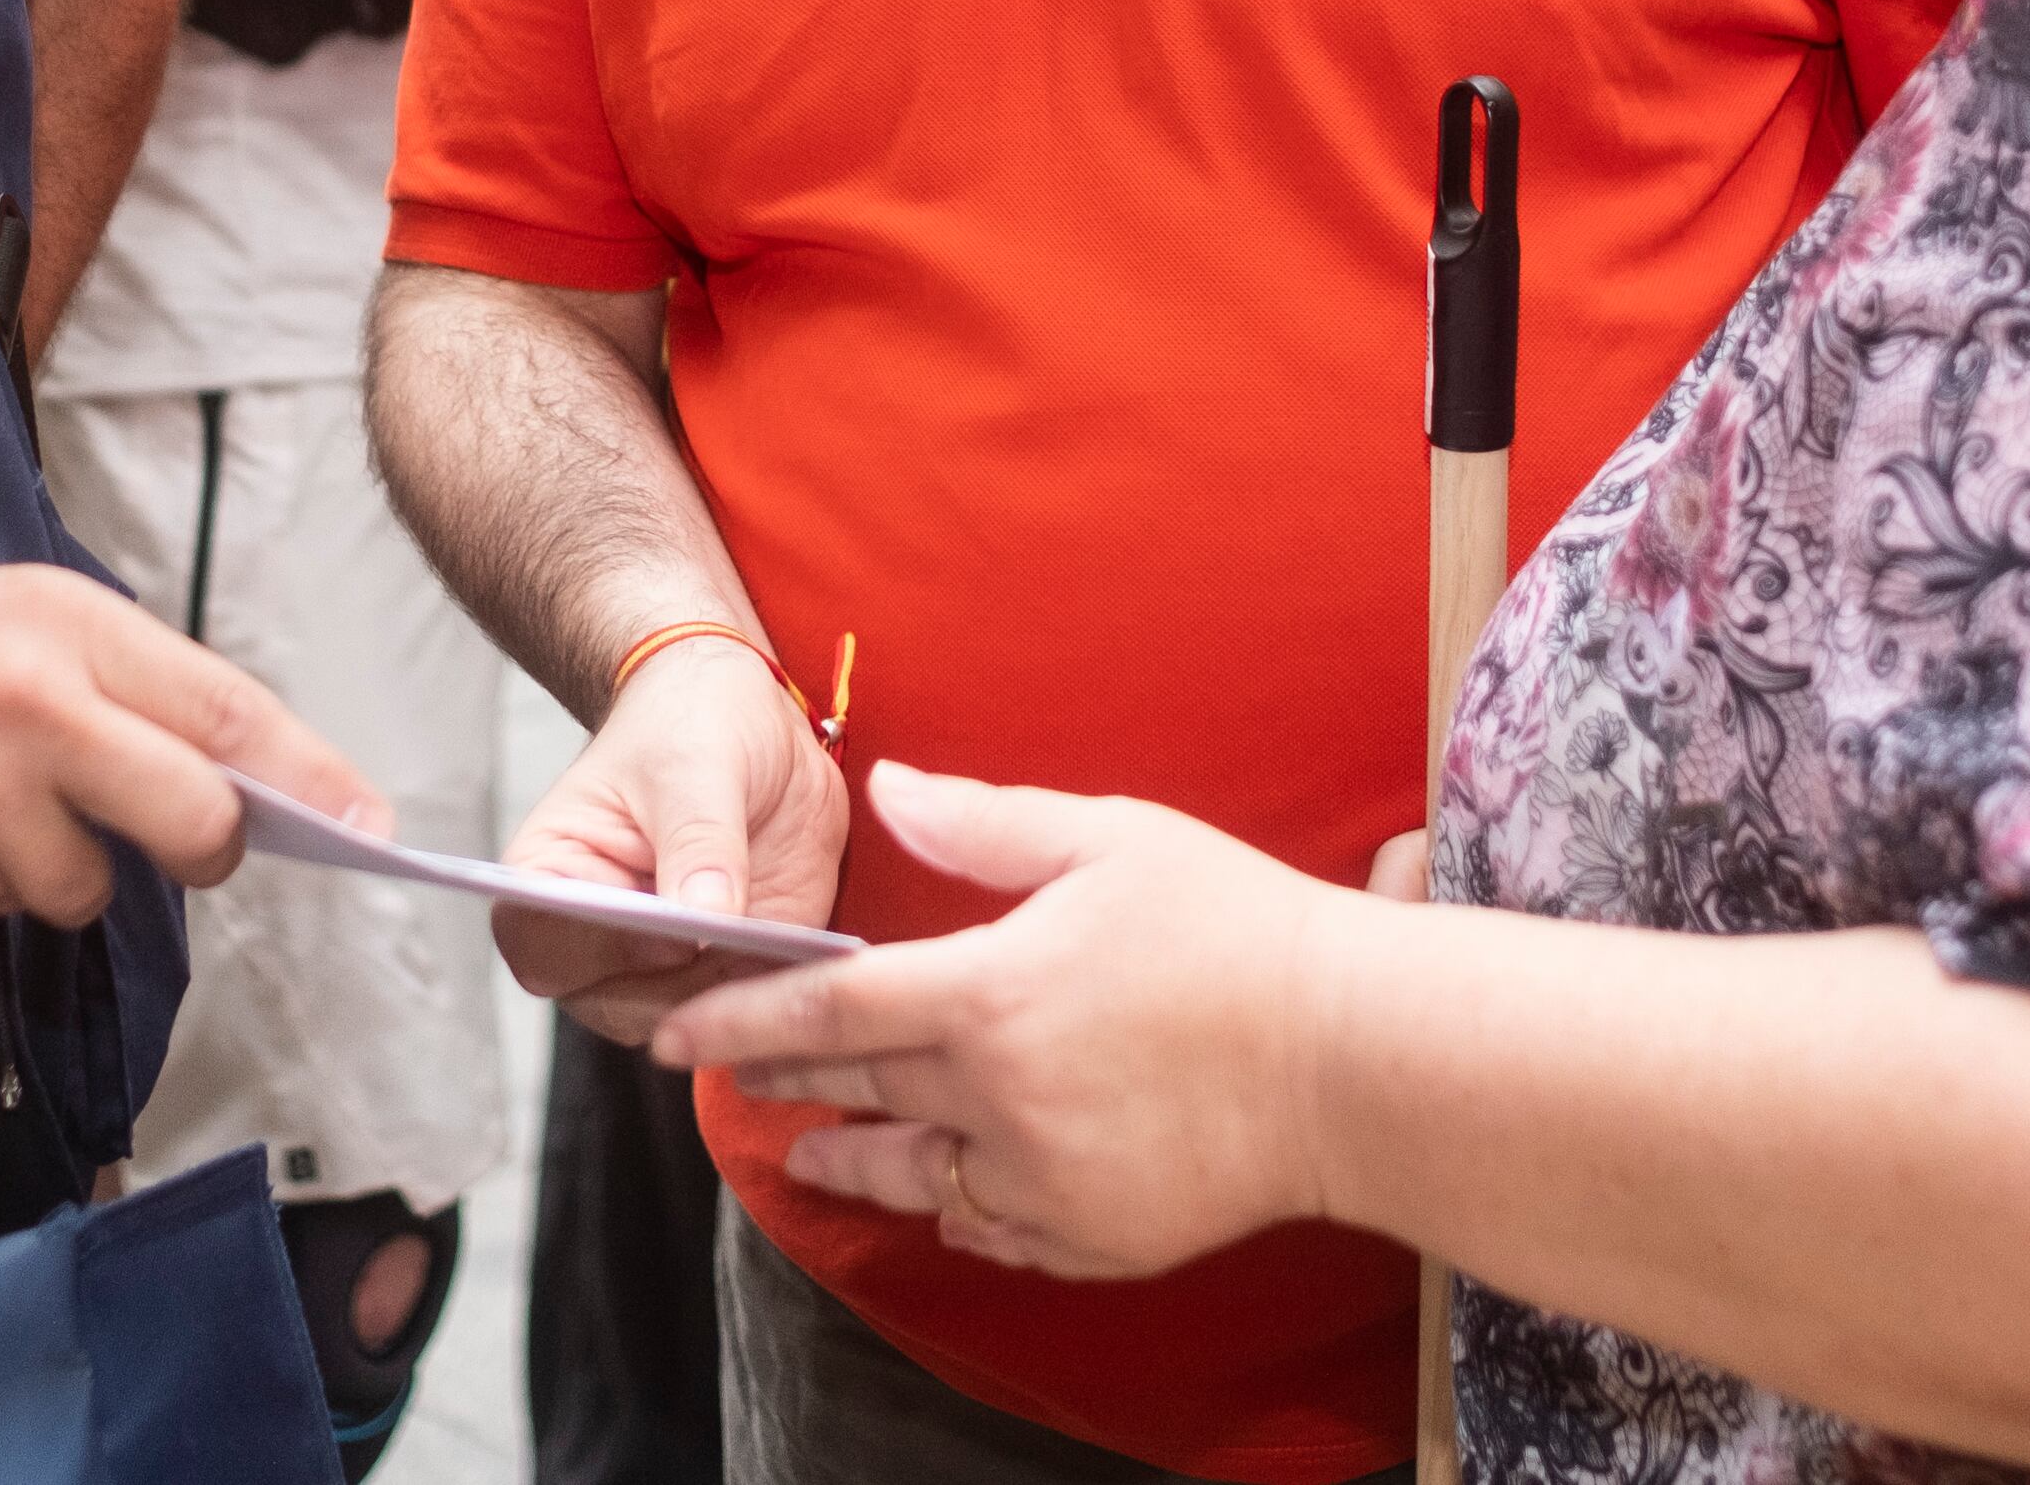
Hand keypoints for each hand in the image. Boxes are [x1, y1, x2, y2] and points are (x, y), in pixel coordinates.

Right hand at [0, 557, 373, 923]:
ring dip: (63, 868)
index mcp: (64, 626)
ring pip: (87, 888)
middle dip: (209, 849)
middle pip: (194, 821)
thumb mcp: (10, 609)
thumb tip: (230, 762)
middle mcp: (30, 710)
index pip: (225, 712)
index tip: (366, 820)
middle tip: (188, 841)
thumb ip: (120, 679)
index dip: (309, 776)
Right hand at [495, 632, 850, 1038]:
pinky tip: (809, 953)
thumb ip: (699, 840)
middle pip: (616, 1005)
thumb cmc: (693, 725)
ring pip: (690, 1023)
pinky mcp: (733, 970)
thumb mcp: (695, 763)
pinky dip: (779, 994)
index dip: (595, 951)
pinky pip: (751, 1009)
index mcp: (552, 877)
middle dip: (682, 987)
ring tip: (783, 940)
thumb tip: (705, 921)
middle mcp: (599, 937)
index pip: (540, 944)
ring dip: (739, 994)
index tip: (665, 929)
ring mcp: (667, 964)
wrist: (752, 722)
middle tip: (744, 940)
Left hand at [654, 761, 1378, 1280]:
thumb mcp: (1109, 839)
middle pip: (858, 1095)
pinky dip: (957, 1209)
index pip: (828, 1012)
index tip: (674, 1034)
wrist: (1355, 1061)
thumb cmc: (1239, 929)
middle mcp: (997, 1101)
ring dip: (853, 1161)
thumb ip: (982, 825)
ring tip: (815, 1152)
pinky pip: (993, 1231)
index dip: (740, 1024)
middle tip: (733, 1079)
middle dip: (788, 1085)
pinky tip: (945, 1191)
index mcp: (989, 996)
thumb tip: (888, 790)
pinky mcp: (1093, 1238)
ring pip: (914, 1178)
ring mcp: (1044, 1182)